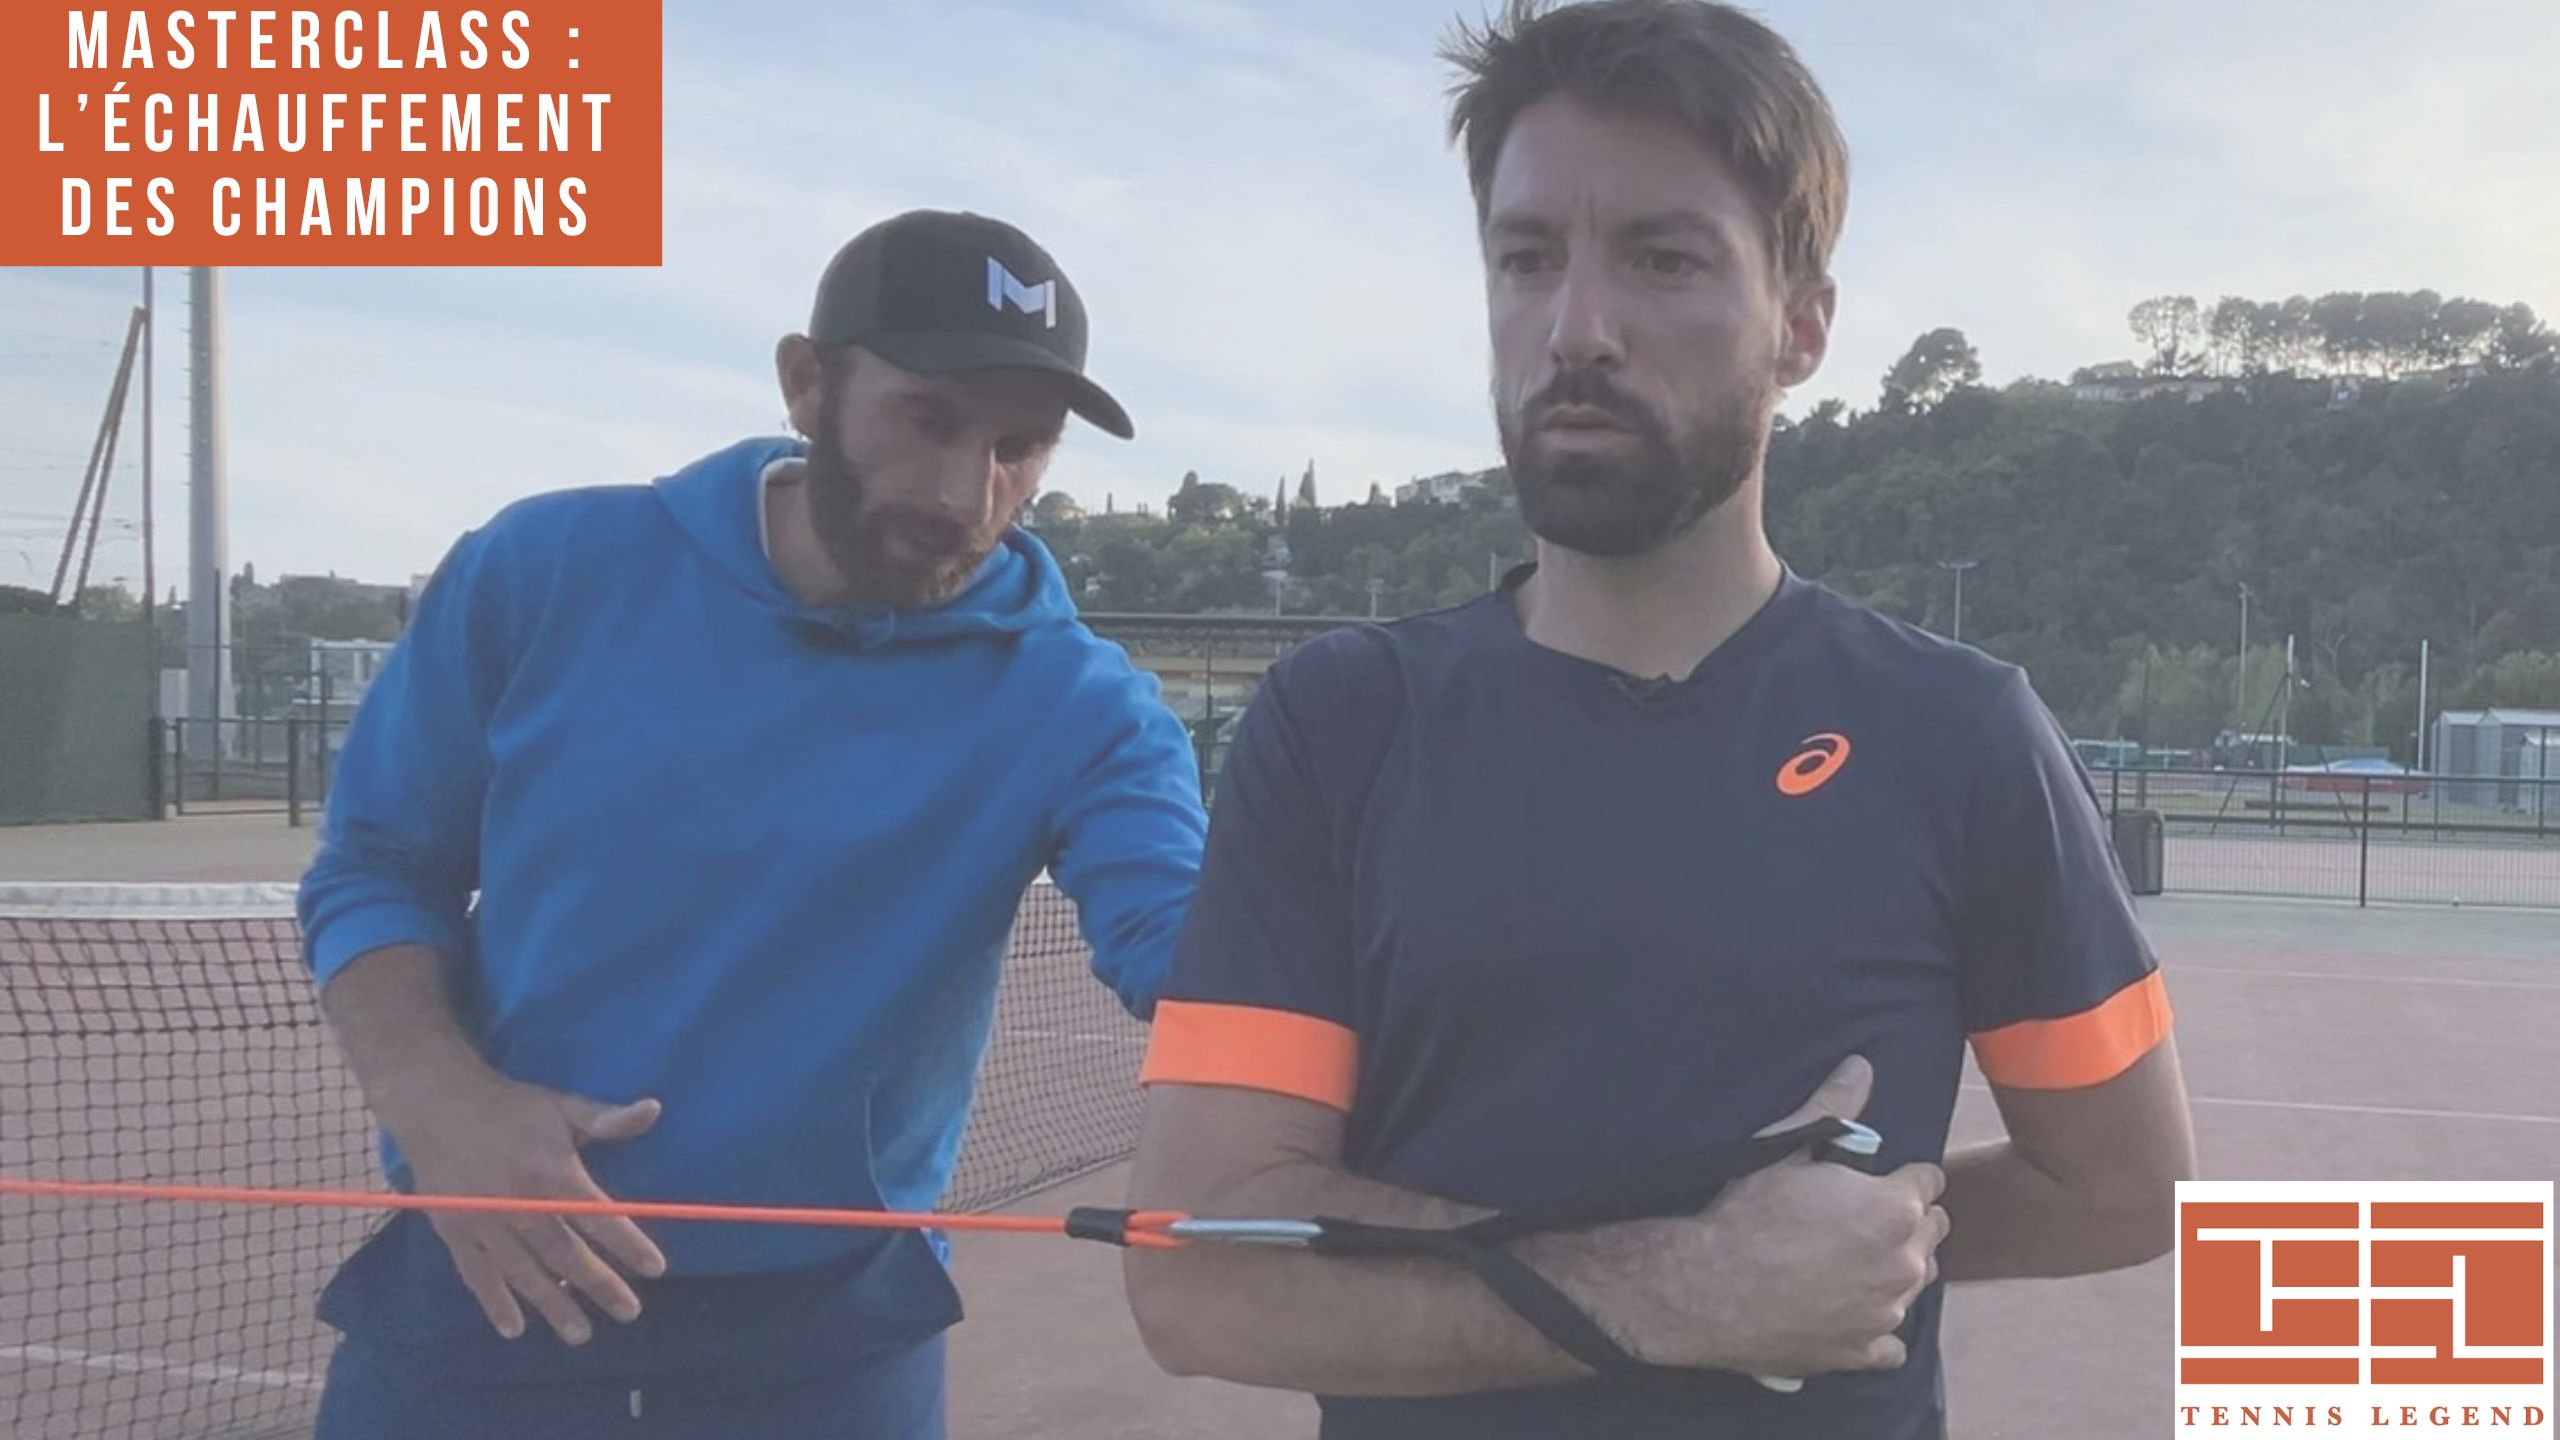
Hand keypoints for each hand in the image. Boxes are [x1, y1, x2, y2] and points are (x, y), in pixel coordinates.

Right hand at [377, 1070, 669, 1344]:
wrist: (436, 1104)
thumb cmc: (510, 1108)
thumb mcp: (562, 1106)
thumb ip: (607, 1119)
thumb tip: (654, 1110)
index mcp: (551, 1172)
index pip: (598, 1215)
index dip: (628, 1243)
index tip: (656, 1269)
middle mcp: (519, 1203)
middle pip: (564, 1253)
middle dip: (598, 1285)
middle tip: (629, 1313)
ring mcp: (484, 1222)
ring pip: (524, 1272)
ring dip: (554, 1304)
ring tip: (580, 1334)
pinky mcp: (455, 1232)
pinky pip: (477, 1275)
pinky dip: (494, 1303)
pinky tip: (514, 1329)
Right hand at [1549, 1055, 1948, 1377]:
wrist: (1707, 1288)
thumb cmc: (1746, 1214)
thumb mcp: (1785, 1149)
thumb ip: (1833, 1107)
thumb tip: (1862, 1066)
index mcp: (1893, 1209)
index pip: (1929, 1180)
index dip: (1901, 1176)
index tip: (1875, 1180)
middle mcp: (1904, 1263)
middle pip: (1933, 1233)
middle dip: (1906, 1221)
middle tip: (1859, 1218)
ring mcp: (1886, 1313)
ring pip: (1915, 1284)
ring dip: (1894, 1270)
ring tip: (1850, 1261)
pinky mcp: (1862, 1352)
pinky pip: (1891, 1343)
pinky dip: (1874, 1328)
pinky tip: (1845, 1312)